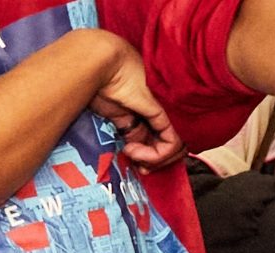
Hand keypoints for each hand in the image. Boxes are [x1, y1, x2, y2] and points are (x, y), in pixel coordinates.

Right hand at [85, 32, 184, 172]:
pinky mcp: (165, 113)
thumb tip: (132, 150)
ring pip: (175, 147)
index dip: (154, 156)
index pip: (163, 137)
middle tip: (140, 168)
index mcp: (151, 107)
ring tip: (132, 155)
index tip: (138, 165)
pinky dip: (155, 155)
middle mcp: (162, 110)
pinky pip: (172, 143)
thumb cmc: (100, 80)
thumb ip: (127, 129)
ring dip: (153, 161)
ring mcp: (167, 110)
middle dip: (156, 163)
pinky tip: (132, 150)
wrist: (99, 62)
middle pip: (171, 144)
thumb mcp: (113, 112)